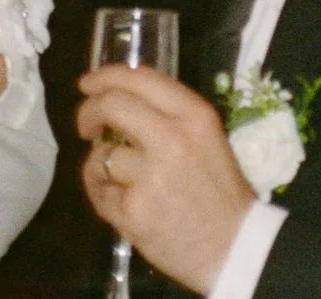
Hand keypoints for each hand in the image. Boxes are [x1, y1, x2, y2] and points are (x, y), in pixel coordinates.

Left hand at [76, 65, 256, 291]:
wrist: (234, 246)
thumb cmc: (220, 191)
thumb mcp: (207, 137)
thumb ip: (169, 116)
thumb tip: (119, 99)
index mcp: (194, 116)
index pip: (140, 78)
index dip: (106, 76)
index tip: (88, 84)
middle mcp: (172, 139)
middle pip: (111, 105)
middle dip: (88, 112)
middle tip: (86, 127)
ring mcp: (150, 177)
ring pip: (101, 155)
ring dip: (100, 164)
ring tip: (118, 180)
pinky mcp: (134, 210)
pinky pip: (99, 191)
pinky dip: (103, 194)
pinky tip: (122, 202)